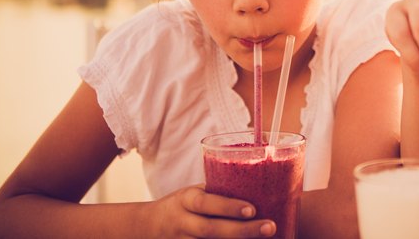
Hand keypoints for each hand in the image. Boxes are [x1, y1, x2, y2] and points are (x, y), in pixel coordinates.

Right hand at [148, 184, 275, 237]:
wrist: (147, 226)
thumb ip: (218, 193)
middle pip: (212, 230)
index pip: (205, 203)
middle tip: (270, 227)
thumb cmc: (182, 205)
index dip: (228, 207)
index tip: (252, 209)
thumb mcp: (194, 193)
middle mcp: (183, 222)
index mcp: (186, 199)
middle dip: (243, 230)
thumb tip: (259, 187)